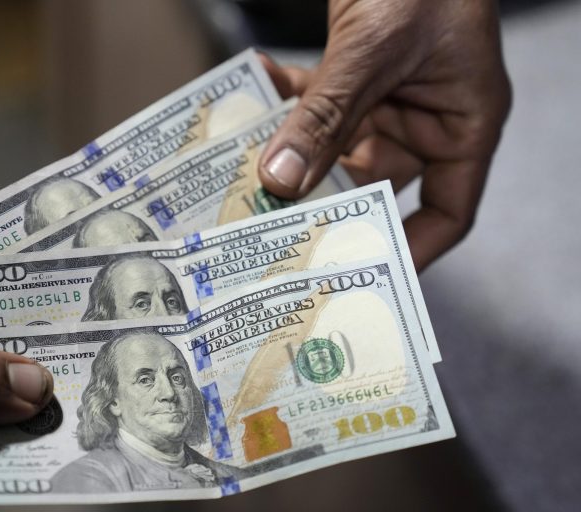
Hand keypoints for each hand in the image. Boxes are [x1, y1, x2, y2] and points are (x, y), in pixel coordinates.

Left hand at [258, 0, 510, 270]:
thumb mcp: (375, 51)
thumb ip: (327, 115)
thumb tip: (280, 180)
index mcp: (464, 124)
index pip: (448, 208)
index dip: (410, 246)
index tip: (363, 273)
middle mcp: (428, 117)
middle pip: (379, 181)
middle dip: (328, 201)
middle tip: (279, 231)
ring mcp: (389, 95)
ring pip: (338, 144)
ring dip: (296, 151)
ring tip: (248, 172)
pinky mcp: (356, 72)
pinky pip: (320, 99)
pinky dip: (287, 99)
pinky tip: (252, 90)